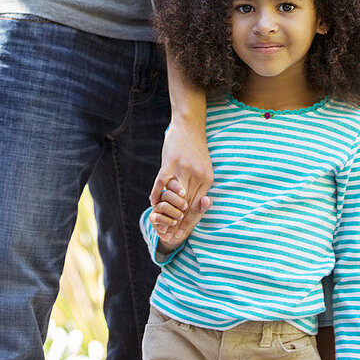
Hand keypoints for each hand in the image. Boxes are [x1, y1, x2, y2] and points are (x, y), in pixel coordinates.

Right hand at [150, 116, 213, 241]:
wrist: (189, 125)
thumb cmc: (195, 147)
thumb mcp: (204, 167)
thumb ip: (200, 184)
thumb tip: (195, 202)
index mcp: (207, 178)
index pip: (197, 205)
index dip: (188, 220)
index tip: (181, 233)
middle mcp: (197, 176)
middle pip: (186, 204)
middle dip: (178, 221)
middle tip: (169, 234)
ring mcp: (183, 169)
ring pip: (175, 196)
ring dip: (167, 210)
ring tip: (160, 222)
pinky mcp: (171, 162)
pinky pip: (162, 182)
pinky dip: (157, 193)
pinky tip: (152, 202)